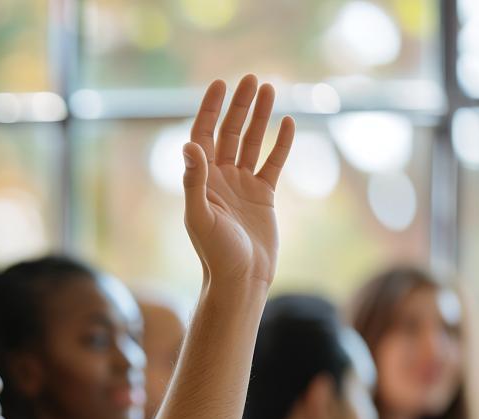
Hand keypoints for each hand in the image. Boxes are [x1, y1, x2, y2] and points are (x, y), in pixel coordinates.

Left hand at [182, 75, 294, 288]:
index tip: (219, 84)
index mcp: (201, 180)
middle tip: (250, 78)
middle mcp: (220, 179)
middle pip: (228, 133)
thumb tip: (189, 145)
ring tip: (268, 88)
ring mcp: (242, 186)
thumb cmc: (216, 253)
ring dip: (259, 117)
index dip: (209, 110)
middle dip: (238, 106)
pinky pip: (273, 163)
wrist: (241, 280)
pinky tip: (288, 122)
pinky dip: (281, 144)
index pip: (203, 135)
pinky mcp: (263, 196)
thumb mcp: (200, 216)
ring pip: (251, 143)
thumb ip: (194, 180)